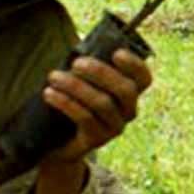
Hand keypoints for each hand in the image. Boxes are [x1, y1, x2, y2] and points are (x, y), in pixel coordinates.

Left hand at [33, 47, 151, 193]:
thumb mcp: (85, 85)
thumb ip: (89, 70)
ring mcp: (115, 127)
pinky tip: (49, 94)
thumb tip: (81, 50)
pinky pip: (85, 118)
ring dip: (76, 87)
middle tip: (76, 63)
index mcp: (130, 94)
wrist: (59, 143)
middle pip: (125, 90)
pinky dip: (66, 103)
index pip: (143, 79)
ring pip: (102, 104)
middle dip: (101, 73)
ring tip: (53, 76)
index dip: (134, 65)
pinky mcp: (97, 139)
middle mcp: (129, 111)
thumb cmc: (74, 103)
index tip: (116, 52)